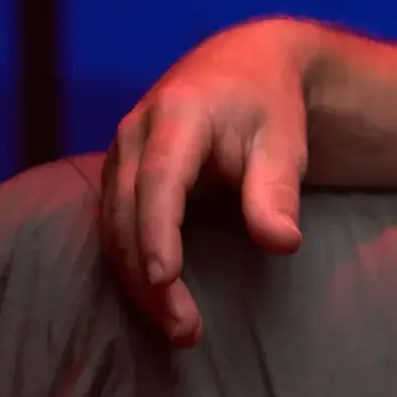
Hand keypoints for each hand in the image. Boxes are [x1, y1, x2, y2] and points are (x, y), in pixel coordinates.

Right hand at [101, 19, 319, 345]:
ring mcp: (121, 152)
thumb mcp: (283, 144)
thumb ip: (277, 193)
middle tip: (184, 330)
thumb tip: (282, 244)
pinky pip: (115, 225)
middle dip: (148, 275)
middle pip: (127, 212)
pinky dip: (133, 265)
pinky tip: (160, 302)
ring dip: (137, 281)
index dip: (158, 232)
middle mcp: (135, 131)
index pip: (159, 180)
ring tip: (178, 328)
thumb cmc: (268, 107)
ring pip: (113, 226)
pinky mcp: (119, 173)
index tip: (166, 279)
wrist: (244, 66)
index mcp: (177, 114)